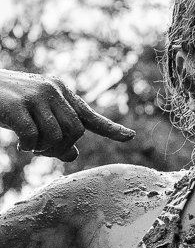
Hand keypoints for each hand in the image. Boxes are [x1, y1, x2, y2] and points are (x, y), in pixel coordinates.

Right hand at [0, 70, 134, 161]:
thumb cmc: (6, 104)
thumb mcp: (34, 117)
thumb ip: (55, 133)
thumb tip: (72, 156)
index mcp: (61, 92)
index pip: (89, 115)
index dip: (111, 129)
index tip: (130, 136)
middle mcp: (54, 91)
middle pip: (75, 132)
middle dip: (61, 147)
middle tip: (42, 151)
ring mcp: (37, 96)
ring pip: (57, 135)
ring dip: (43, 148)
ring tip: (29, 146)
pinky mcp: (18, 105)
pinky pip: (34, 136)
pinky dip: (28, 146)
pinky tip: (20, 144)